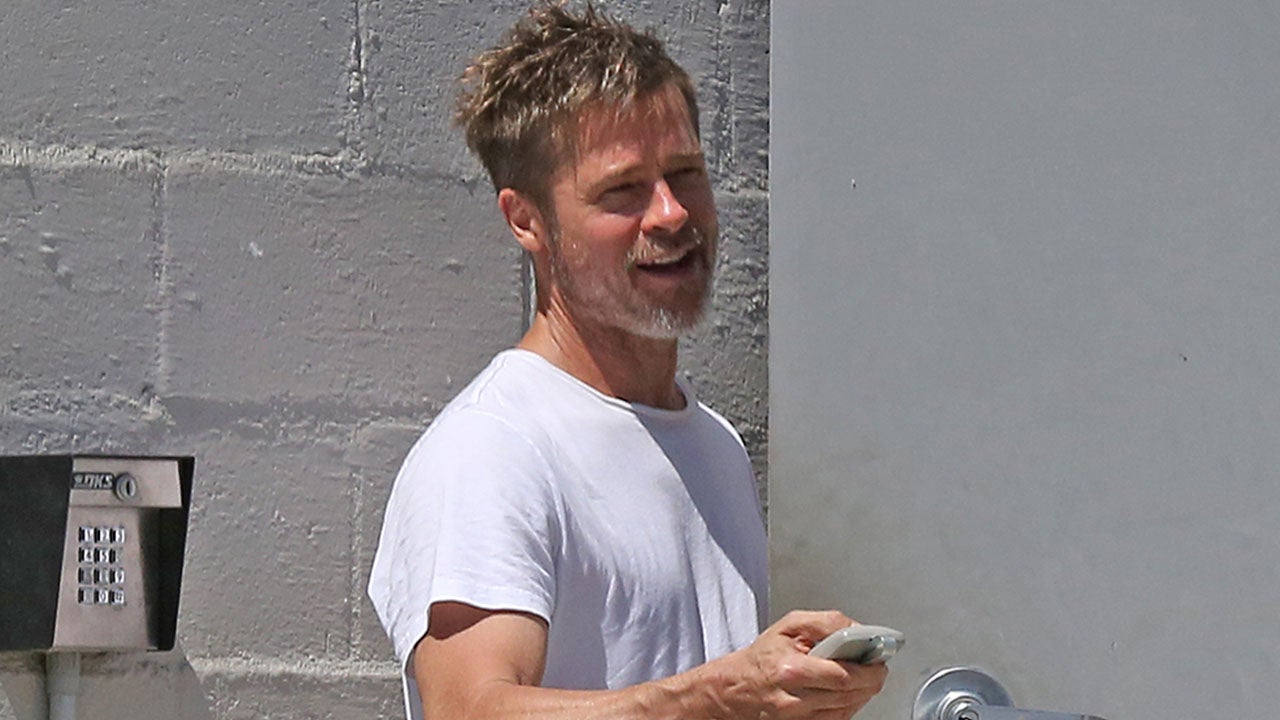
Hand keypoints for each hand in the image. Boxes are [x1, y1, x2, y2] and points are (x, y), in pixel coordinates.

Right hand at [694, 610, 888, 719]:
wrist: (736, 688)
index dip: (869, 669)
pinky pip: (838, 719)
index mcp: (791, 670)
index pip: (843, 675)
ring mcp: (799, 718)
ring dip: (863, 693)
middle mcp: (795, 699)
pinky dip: (849, 705)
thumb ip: (825, 622)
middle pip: (849, 694)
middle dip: (871, 680)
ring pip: (847, 709)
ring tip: (864, 677)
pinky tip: (849, 692)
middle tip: (877, 668)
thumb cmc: (762, 657)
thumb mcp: (789, 626)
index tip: (879, 660)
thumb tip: (857, 630)